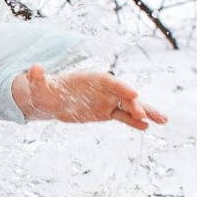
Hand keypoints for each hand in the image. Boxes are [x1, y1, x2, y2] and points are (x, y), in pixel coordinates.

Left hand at [21, 64, 167, 130]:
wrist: (47, 99)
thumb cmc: (42, 89)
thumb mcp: (37, 85)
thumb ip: (37, 77)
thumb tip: (32, 68)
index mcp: (89, 78)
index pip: (109, 81)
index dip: (121, 87)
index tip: (134, 93)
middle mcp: (102, 88)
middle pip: (122, 94)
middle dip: (135, 103)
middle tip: (145, 113)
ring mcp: (106, 100)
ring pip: (129, 105)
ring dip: (145, 111)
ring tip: (164, 120)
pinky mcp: (106, 112)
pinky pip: (122, 117)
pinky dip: (134, 122)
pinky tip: (147, 128)